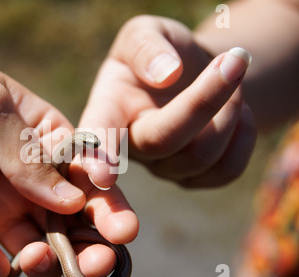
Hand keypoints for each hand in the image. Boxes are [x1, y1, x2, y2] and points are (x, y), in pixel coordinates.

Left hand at [0, 30, 137, 276]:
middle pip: (74, 223)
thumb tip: (70, 201)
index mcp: (48, 144)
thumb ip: (29, 154)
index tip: (120, 223)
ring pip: (39, 251)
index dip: (109, 204)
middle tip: (102, 262)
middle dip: (94, 247)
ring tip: (38, 257)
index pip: (91, 179)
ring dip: (48, 264)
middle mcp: (29, 181)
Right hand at [80, 15, 256, 187]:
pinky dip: (244, 136)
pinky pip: (226, 171)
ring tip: (233, 76)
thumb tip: (166, 74)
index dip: (98, 156)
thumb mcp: (147, 31)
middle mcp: (131, 145)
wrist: (193, 73)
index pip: (98, 133)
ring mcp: (162, 167)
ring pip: (200, 156)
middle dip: (204, 101)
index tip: (104, 176)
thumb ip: (146, 46)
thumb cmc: (162, 51)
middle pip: (162, 141)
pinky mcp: (193, 178)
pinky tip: (239, 111)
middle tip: (234, 60)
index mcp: (108, 109)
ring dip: (230, 110)